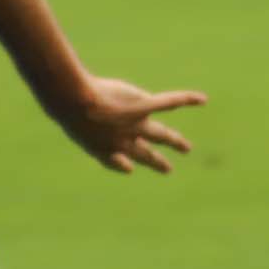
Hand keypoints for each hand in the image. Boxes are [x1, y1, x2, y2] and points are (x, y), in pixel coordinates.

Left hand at [55, 76, 202, 172]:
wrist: (74, 102)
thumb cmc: (66, 108)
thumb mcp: (70, 114)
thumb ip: (79, 113)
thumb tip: (77, 104)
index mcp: (106, 148)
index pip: (119, 160)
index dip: (125, 164)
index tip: (129, 166)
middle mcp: (125, 141)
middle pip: (146, 155)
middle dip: (157, 163)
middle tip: (167, 169)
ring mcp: (135, 125)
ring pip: (160, 135)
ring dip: (175, 142)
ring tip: (186, 148)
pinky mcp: (142, 108)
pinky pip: (167, 102)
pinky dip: (185, 99)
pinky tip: (201, 99)